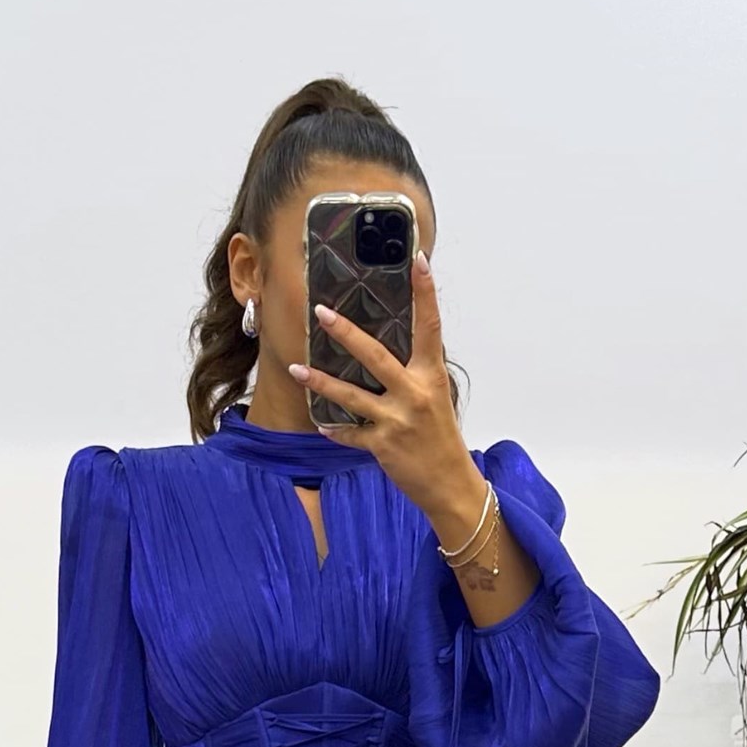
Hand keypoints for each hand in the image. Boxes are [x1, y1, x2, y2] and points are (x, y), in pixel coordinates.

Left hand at [287, 255, 483, 537]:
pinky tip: (320, 424)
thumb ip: (415, 372)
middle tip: (321, 312)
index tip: (418, 261)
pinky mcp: (382, 446)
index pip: (430, 326)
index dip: (425, 292)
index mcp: (431, 376)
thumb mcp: (436, 398)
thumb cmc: (441, 439)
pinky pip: (350, 434)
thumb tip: (391, 346)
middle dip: (346, 333)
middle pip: (376, 356)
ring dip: (320, 382)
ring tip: (296, 368)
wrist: (451, 485)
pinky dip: (335, 430)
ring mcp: (397, 421)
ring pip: (351, 395)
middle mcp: (415, 394)